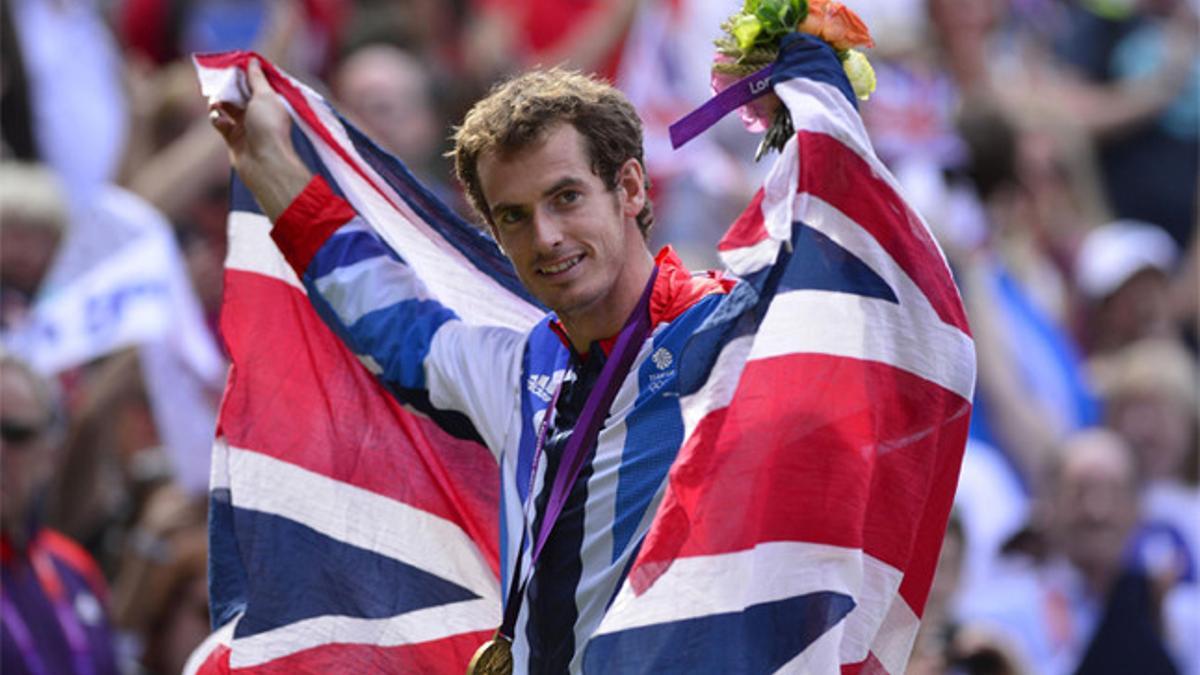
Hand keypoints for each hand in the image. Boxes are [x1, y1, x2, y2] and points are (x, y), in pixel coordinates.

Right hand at [208, 59, 310, 220]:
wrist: (264, 163)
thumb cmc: (269, 128)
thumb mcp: (265, 96)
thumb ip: (256, 78)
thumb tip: (253, 60)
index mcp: (270, 102)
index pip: (255, 82)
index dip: (243, 72)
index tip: (230, 62)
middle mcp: (259, 113)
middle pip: (239, 93)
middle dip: (227, 86)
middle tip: (216, 79)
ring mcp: (246, 126)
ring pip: (227, 106)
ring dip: (218, 101)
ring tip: (214, 101)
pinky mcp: (233, 138)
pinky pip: (220, 122)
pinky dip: (216, 118)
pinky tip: (216, 117)